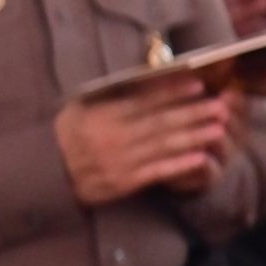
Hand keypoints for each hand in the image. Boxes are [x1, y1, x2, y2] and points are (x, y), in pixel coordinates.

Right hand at [53, 76, 232, 205]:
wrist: (46, 174)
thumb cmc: (65, 136)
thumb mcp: (78, 109)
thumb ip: (108, 98)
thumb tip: (142, 83)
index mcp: (102, 117)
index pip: (144, 102)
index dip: (173, 93)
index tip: (198, 85)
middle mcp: (113, 138)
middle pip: (160, 124)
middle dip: (193, 114)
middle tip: (219, 106)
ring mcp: (119, 162)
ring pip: (163, 147)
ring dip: (194, 137)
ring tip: (217, 128)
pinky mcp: (123, 183)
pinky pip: (156, 172)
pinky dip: (179, 165)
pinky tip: (199, 157)